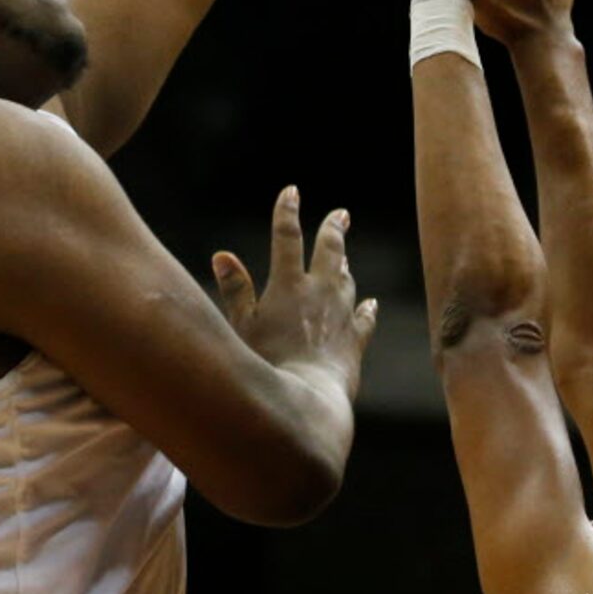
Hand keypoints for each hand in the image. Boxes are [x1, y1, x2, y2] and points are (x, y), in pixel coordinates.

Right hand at [211, 187, 377, 402]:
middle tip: (341, 214)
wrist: (306, 401)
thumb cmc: (266, 366)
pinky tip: (370, 303)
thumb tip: (222, 255)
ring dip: (344, 266)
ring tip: (344, 258)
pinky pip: (364, 318)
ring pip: (347, 281)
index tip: (292, 192)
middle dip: (334, 229)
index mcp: (288, 285)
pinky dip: (366, 308)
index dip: (287, 211)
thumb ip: (235, 290)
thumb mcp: (241, 327)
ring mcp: (341, 316)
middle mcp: (319, 293)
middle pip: (330, 250)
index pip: (286, 237)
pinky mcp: (355, 341)